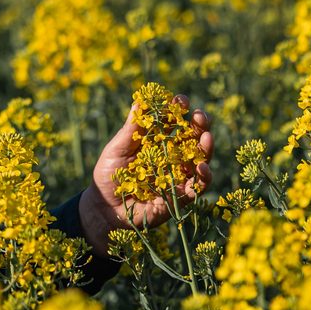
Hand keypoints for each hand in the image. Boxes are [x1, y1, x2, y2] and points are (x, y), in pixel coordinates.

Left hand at [79, 97, 212, 255]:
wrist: (104, 209)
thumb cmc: (108, 176)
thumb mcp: (116, 150)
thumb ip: (130, 130)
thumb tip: (138, 102)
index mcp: (158, 140)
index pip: (173, 120)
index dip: (179, 109)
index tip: (180, 100)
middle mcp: (172, 156)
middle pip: (193, 137)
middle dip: (200, 125)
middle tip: (200, 116)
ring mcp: (178, 176)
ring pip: (200, 160)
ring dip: (206, 149)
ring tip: (206, 139)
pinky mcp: (180, 197)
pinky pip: (197, 187)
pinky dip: (204, 178)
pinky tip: (202, 168)